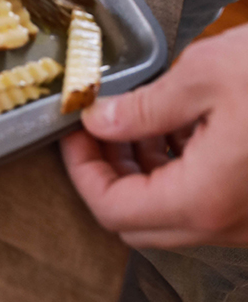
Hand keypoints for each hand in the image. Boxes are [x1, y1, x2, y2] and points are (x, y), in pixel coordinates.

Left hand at [61, 26, 247, 246]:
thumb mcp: (204, 76)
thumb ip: (143, 107)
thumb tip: (100, 120)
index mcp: (203, 199)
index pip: (113, 210)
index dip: (81, 170)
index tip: (72, 131)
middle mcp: (226, 225)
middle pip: (137, 222)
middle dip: (107, 171)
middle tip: (94, 124)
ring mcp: (247, 222)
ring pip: (171, 214)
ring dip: (142, 170)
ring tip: (132, 116)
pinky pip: (204, 202)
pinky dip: (178, 169)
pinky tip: (177, 122)